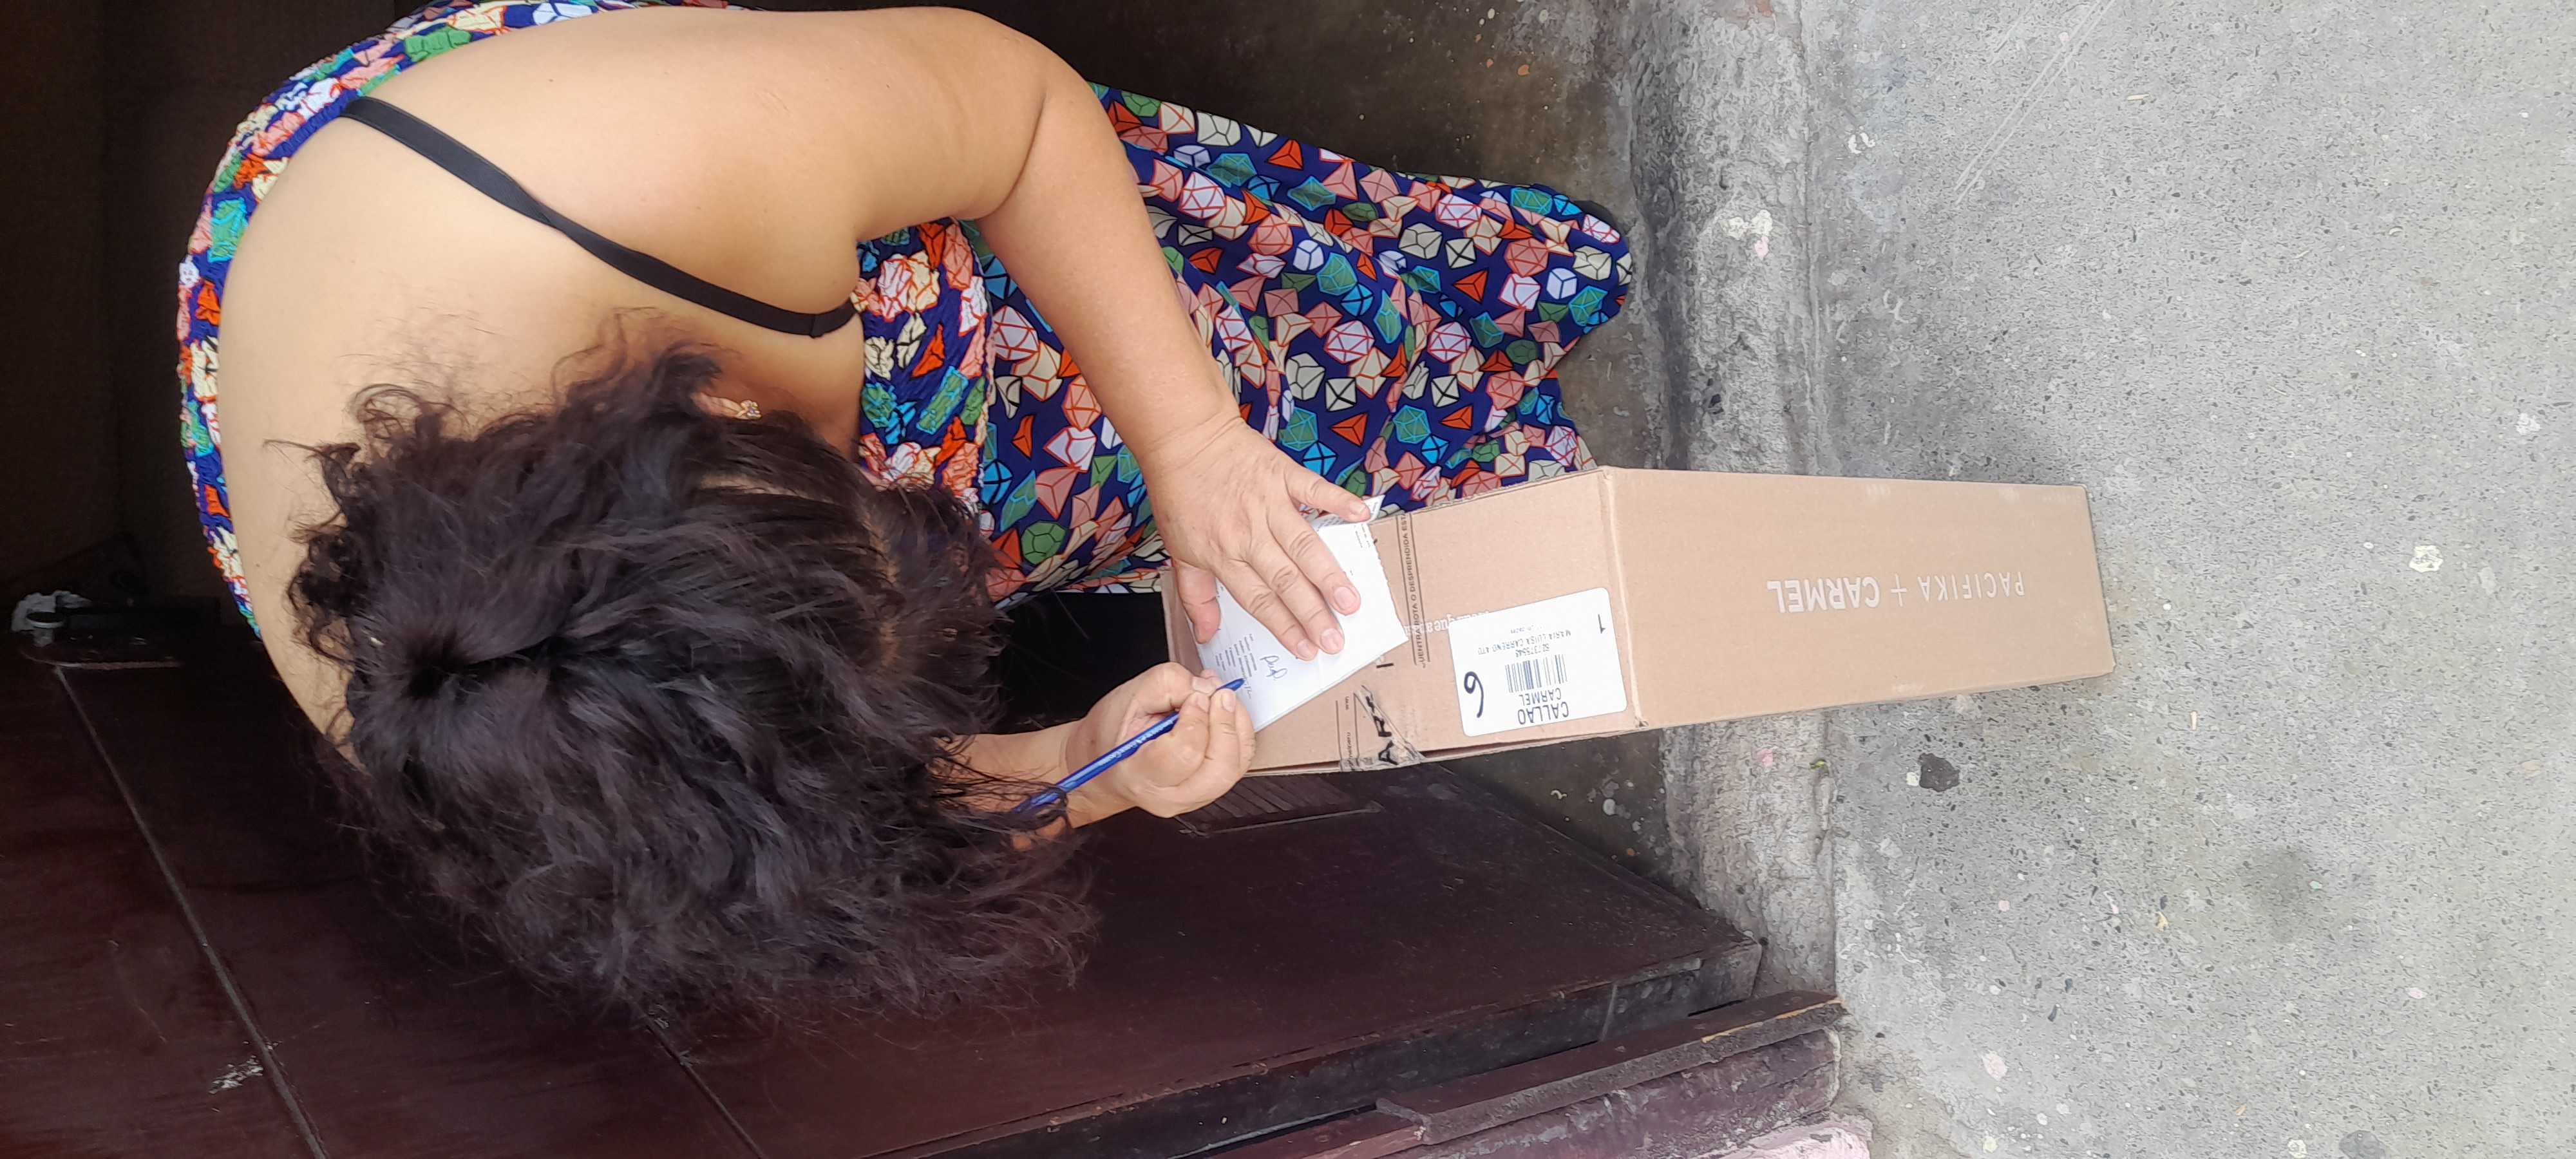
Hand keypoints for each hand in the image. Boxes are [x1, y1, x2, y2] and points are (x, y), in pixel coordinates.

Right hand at [1059, 663, 1253, 822]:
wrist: (1107, 765)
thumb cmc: (1112, 735)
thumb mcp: (1129, 697)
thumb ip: (1168, 685)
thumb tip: (1205, 689)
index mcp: (1141, 776)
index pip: (1184, 755)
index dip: (1196, 719)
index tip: (1193, 696)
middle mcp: (1170, 796)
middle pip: (1220, 769)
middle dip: (1226, 724)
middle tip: (1219, 694)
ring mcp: (1193, 799)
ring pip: (1235, 767)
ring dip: (1237, 726)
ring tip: (1221, 699)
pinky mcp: (1209, 791)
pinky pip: (1239, 764)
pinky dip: (1238, 733)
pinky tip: (1224, 712)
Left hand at [1142, 414, 1374, 658]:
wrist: (1182, 439)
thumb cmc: (1180, 495)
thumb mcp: (1178, 551)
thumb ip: (1196, 595)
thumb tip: (1206, 634)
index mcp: (1223, 555)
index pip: (1258, 599)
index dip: (1284, 627)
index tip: (1307, 649)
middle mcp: (1247, 533)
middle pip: (1285, 580)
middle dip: (1312, 613)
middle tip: (1336, 639)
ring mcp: (1267, 503)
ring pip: (1303, 544)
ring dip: (1329, 574)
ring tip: (1351, 601)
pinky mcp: (1281, 474)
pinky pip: (1313, 490)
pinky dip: (1338, 501)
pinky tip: (1361, 516)